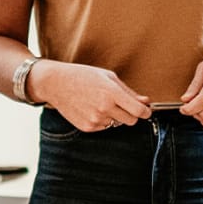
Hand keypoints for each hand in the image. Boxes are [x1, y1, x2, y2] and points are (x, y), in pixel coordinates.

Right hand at [28, 60, 151, 132]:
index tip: (146, 110)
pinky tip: (91, 108)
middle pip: (131, 120)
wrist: (56, 84)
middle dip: (131, 114)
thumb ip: (129, 92)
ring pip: (117, 124)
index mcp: (112, 93)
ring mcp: (95, 119)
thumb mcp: (108, 77)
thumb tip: (146, 102)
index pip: (139, 111)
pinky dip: (102, 120)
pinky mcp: (87, 127)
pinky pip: (104, 127)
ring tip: (99, 102)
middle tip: (121, 104)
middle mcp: (104, 108)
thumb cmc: (83, 76)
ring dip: (114, 116)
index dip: (146, 112)